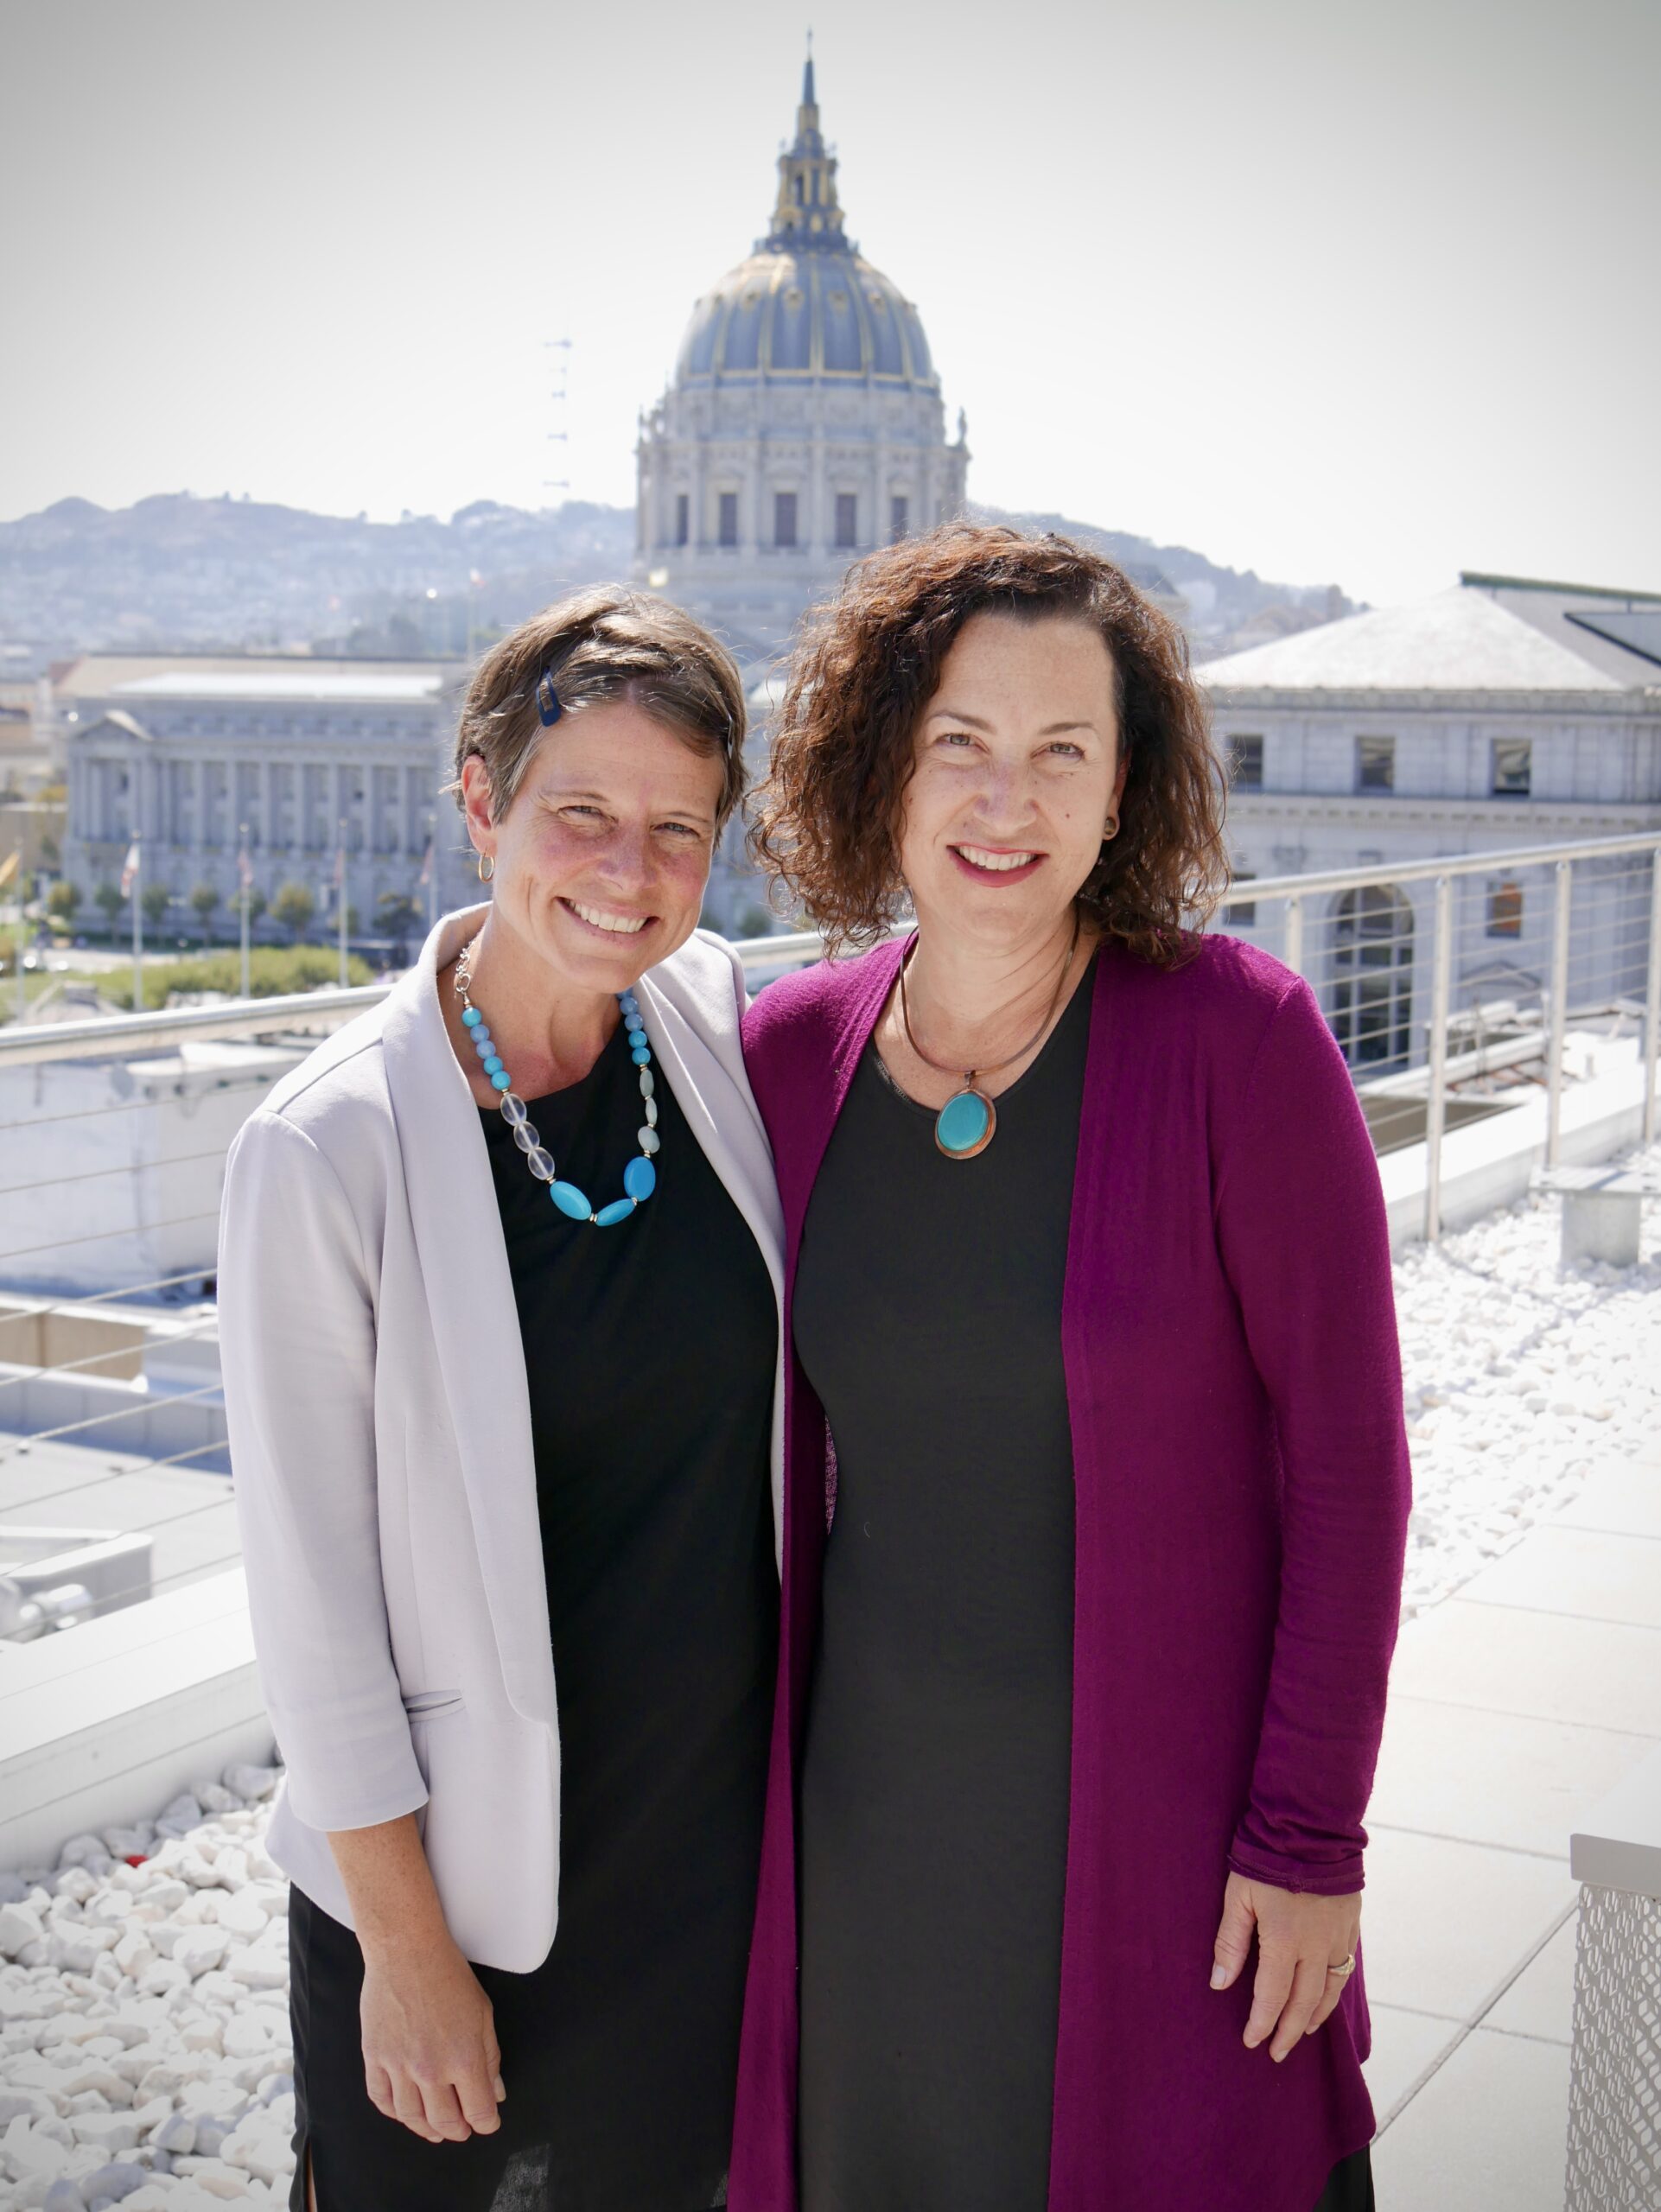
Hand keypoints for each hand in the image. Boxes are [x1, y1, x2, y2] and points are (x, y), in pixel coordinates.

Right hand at [359, 1930, 504, 2141]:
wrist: (407, 1951)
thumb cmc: (448, 1976)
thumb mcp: (483, 2013)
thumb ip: (490, 2057)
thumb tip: (495, 2091)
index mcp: (463, 2059)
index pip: (479, 2111)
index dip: (487, 2123)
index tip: (488, 2122)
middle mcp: (430, 2070)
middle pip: (445, 2122)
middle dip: (458, 2131)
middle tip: (463, 2130)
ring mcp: (398, 2066)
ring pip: (411, 2118)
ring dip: (426, 2129)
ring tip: (436, 2130)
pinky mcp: (374, 2058)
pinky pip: (381, 2100)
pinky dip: (394, 2113)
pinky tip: (404, 2112)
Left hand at [1209, 1871, 1360, 2061]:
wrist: (1310, 1826)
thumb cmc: (1266, 1858)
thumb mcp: (1238, 1896)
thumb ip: (1230, 1942)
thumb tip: (1219, 1983)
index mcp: (1285, 1941)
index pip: (1273, 1996)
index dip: (1262, 2022)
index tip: (1252, 2041)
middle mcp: (1317, 1946)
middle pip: (1304, 2002)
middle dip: (1289, 2031)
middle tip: (1277, 2052)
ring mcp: (1338, 1936)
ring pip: (1330, 1990)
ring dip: (1314, 2016)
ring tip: (1302, 2032)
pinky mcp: (1351, 1924)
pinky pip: (1345, 1968)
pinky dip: (1334, 1990)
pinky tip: (1325, 1997)